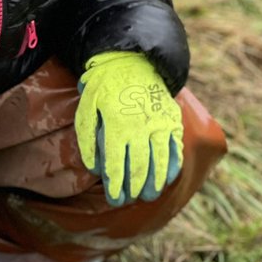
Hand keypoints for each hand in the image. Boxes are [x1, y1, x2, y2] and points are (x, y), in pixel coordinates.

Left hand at [75, 51, 183, 206]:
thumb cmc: (104, 87)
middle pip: (139, 167)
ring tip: (149, 195)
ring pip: (160, 161)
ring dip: (155, 182)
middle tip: (130, 200)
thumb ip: (87, 139)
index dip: (116, 185)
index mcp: (117, 125)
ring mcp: (160, 124)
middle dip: (134, 188)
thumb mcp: (86, 108)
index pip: (116, 165)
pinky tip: (167, 178)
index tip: (115, 199)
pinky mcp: (172, 120)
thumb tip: (94, 168)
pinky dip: (172, 165)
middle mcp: (141, 127)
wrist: (132, 61)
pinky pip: (175, 148)